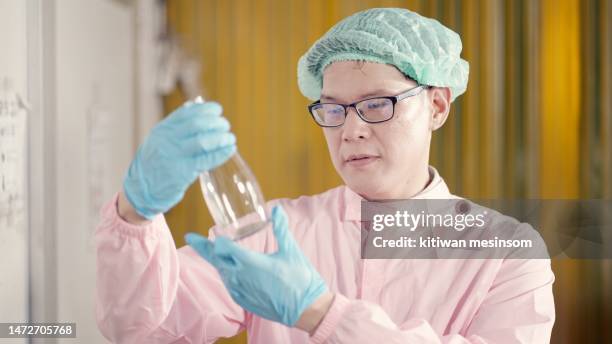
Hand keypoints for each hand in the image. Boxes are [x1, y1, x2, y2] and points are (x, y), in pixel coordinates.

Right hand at [123, 101, 235, 218]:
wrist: (139, 190)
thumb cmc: (154, 163)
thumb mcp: (158, 140)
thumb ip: (176, 125)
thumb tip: (195, 105)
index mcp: (162, 130)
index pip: (186, 113)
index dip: (205, 109)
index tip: (217, 110)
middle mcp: (166, 140)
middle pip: (196, 125)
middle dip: (215, 122)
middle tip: (225, 125)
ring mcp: (174, 156)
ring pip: (202, 141)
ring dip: (220, 138)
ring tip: (230, 138)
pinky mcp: (182, 173)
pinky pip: (205, 160)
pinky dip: (220, 154)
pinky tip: (229, 150)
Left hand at [185, 205, 327, 326]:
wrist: (306, 310)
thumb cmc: (300, 279)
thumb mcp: (291, 251)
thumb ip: (281, 229)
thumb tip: (276, 210)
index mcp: (250, 262)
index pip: (222, 247)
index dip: (215, 238)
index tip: (209, 231)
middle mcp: (240, 277)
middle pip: (215, 259)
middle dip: (203, 248)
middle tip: (191, 238)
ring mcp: (240, 291)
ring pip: (221, 272)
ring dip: (216, 261)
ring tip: (212, 251)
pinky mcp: (243, 301)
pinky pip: (228, 284)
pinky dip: (225, 274)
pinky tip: (228, 270)